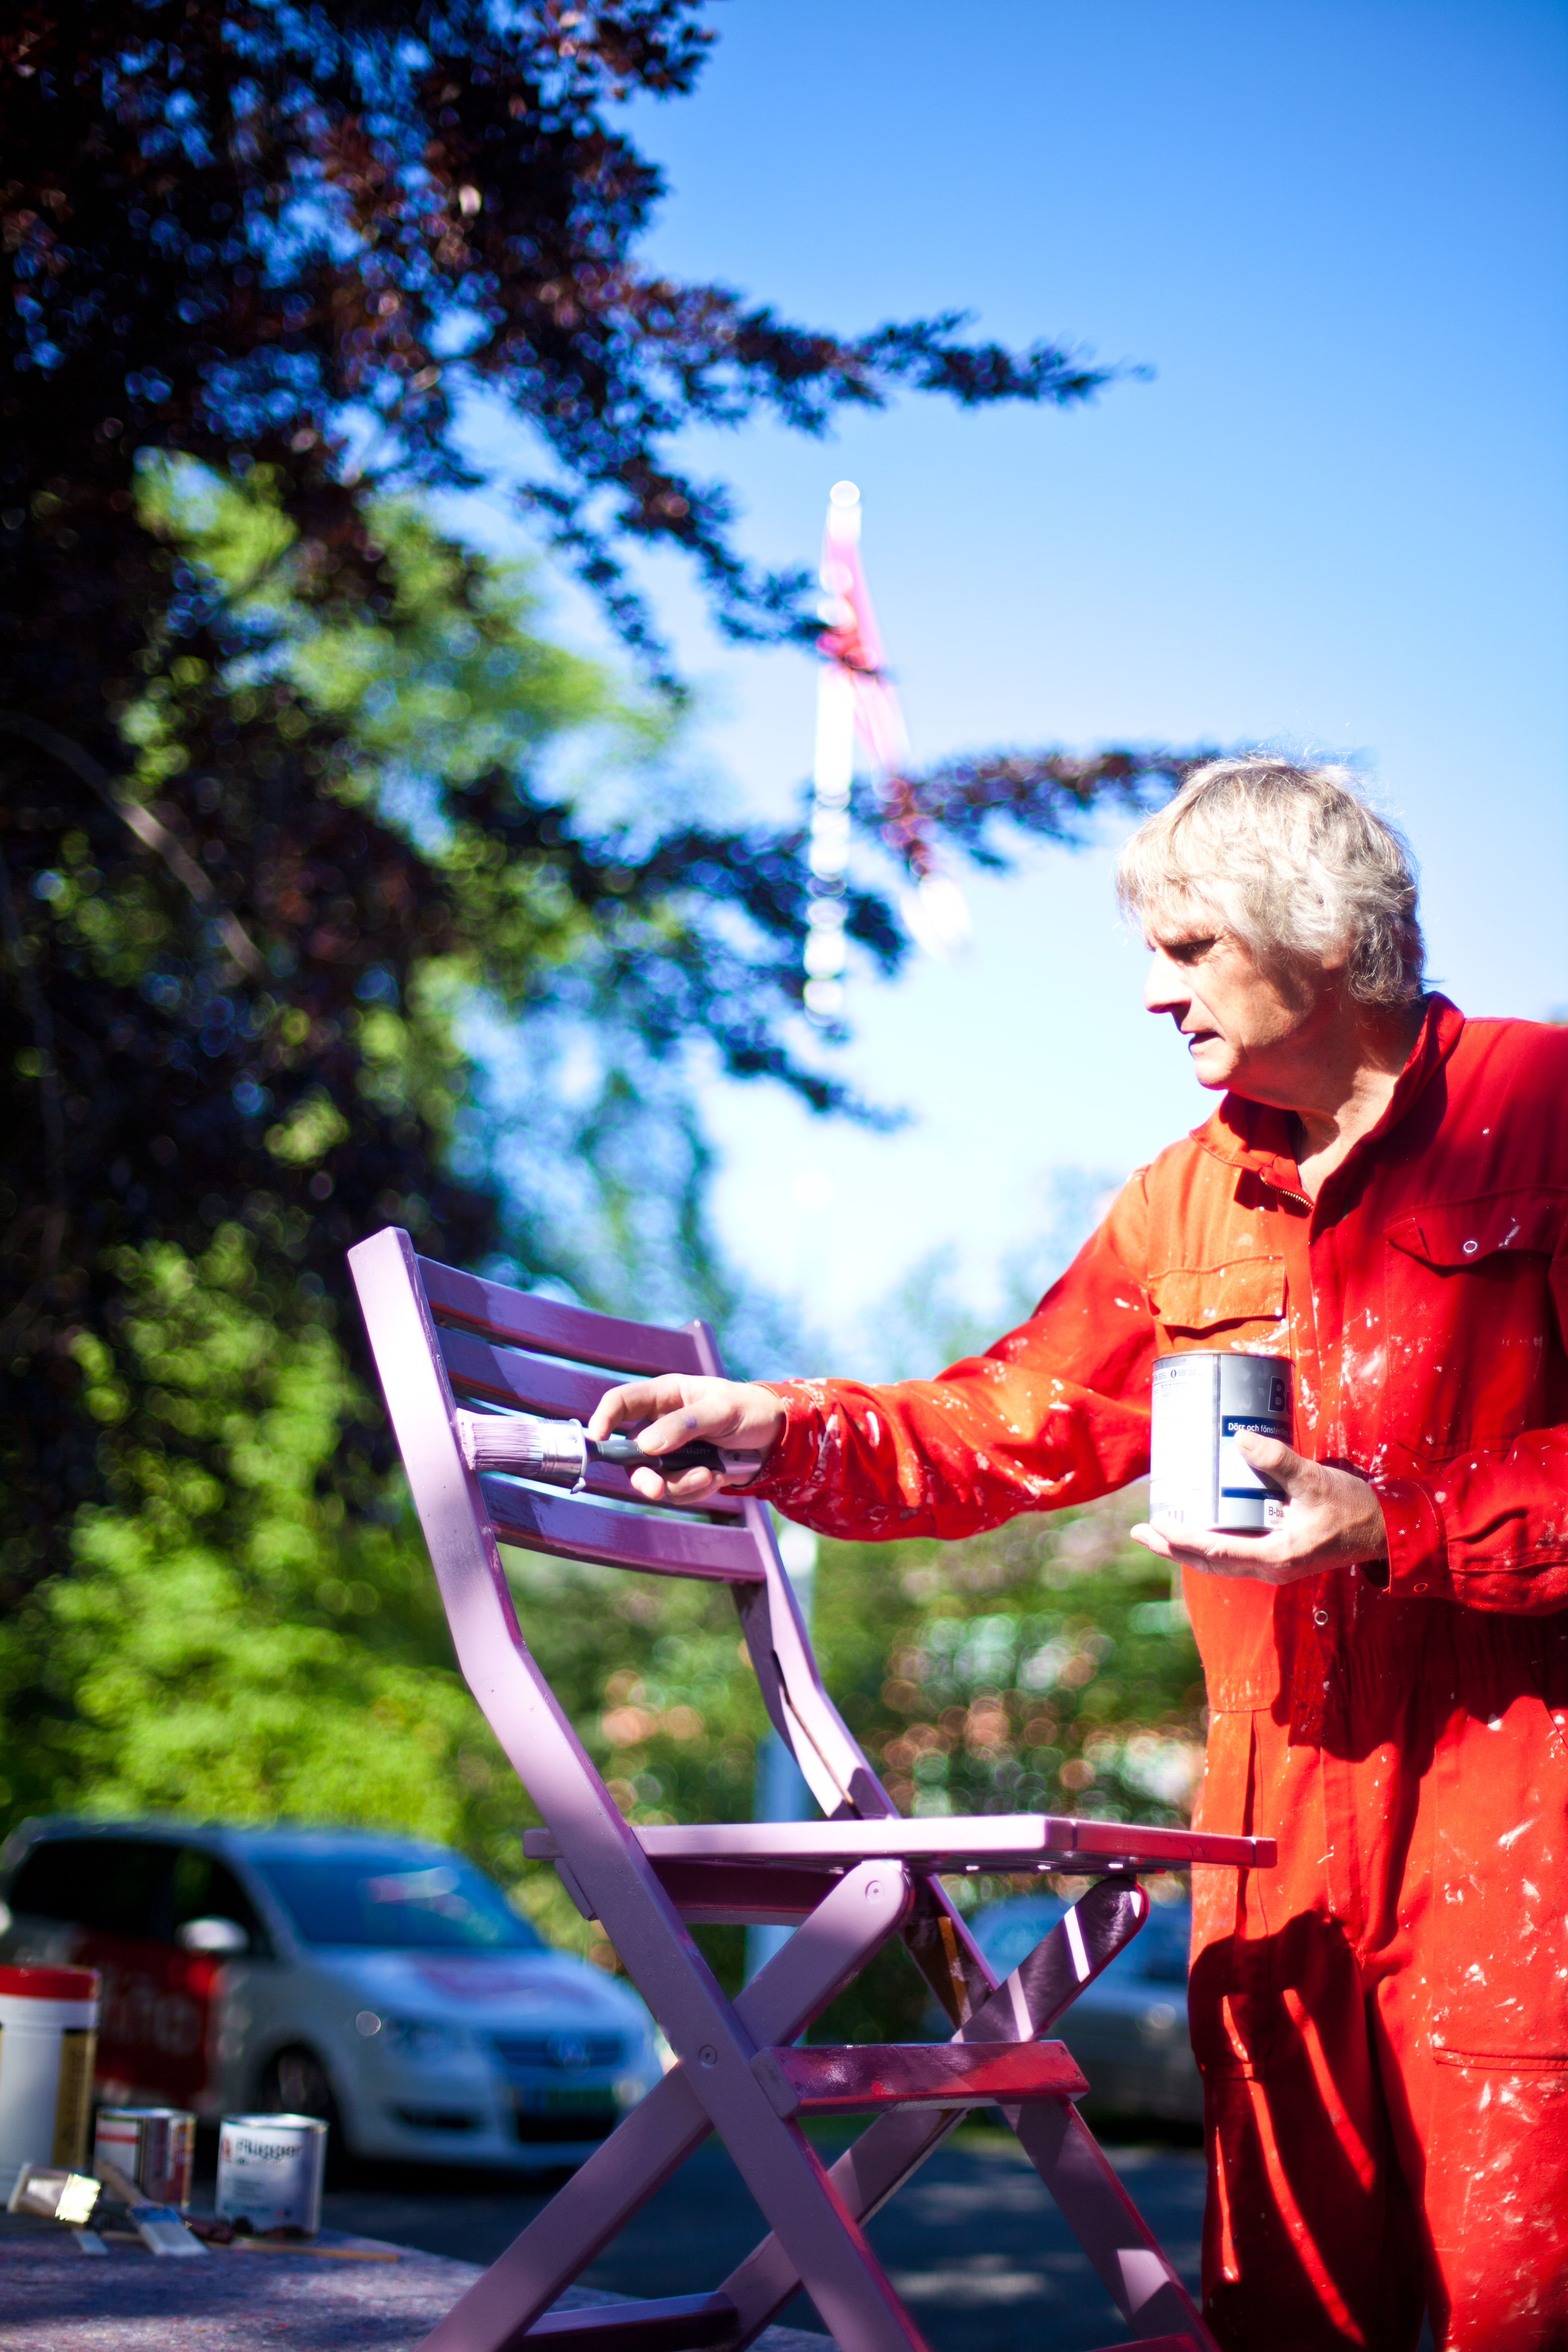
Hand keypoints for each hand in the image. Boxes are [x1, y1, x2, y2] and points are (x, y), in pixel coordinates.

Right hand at [588, 1375, 786, 1502]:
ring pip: (653, 1477)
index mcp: (664, 1396)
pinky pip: (676, 1490)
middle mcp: (660, 1424)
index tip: (596, 1439)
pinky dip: (696, 1489)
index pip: (621, 1402)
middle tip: (656, 1489)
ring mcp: (670, 1450)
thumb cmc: (747, 1409)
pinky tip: (718, 1477)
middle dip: (643, 1475)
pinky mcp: (683, 1471)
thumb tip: (646, 1446)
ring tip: (710, 1476)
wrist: (774, 1437)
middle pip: (631, 1453)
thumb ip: (684, 1425)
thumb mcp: (720, 1410)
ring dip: (680, 1484)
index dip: (603, 1418)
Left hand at [1130, 1430, 1387, 1585]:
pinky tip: (1196, 1526)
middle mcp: (1268, 1568)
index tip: (1156, 1527)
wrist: (1383, 1531)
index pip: (1217, 1552)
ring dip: (1186, 1548)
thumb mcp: (1315, 1481)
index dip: (1182, 1541)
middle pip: (1209, 1563)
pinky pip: (1233, 1554)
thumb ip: (1278, 1460)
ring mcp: (1272, 1565)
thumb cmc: (1352, 1508)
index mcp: (1276, 1556)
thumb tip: (1240, 1438)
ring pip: (1219, 1562)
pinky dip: (1208, 1543)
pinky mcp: (1276, 1556)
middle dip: (1172, 1548)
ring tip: (1157, 1530)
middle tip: (1140, 1531)